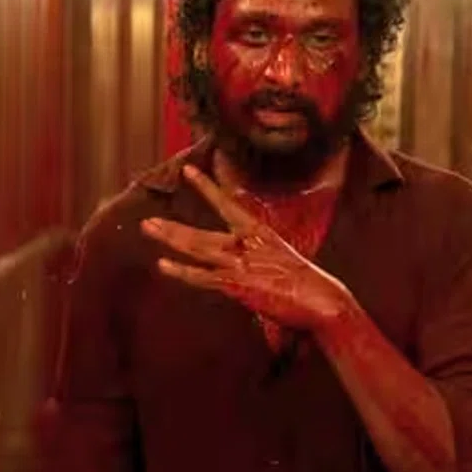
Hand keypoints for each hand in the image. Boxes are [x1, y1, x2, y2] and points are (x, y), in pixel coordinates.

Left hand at [140, 164, 354, 331]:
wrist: (322, 299)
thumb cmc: (309, 283)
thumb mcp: (283, 258)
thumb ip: (262, 253)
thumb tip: (253, 258)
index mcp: (260, 233)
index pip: (229, 205)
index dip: (208, 188)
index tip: (190, 172)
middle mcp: (247, 243)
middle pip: (202, 233)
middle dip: (174, 227)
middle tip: (148, 220)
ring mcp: (240, 263)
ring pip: (198, 249)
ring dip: (171, 239)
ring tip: (149, 229)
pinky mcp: (238, 284)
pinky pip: (203, 276)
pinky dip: (183, 271)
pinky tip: (163, 265)